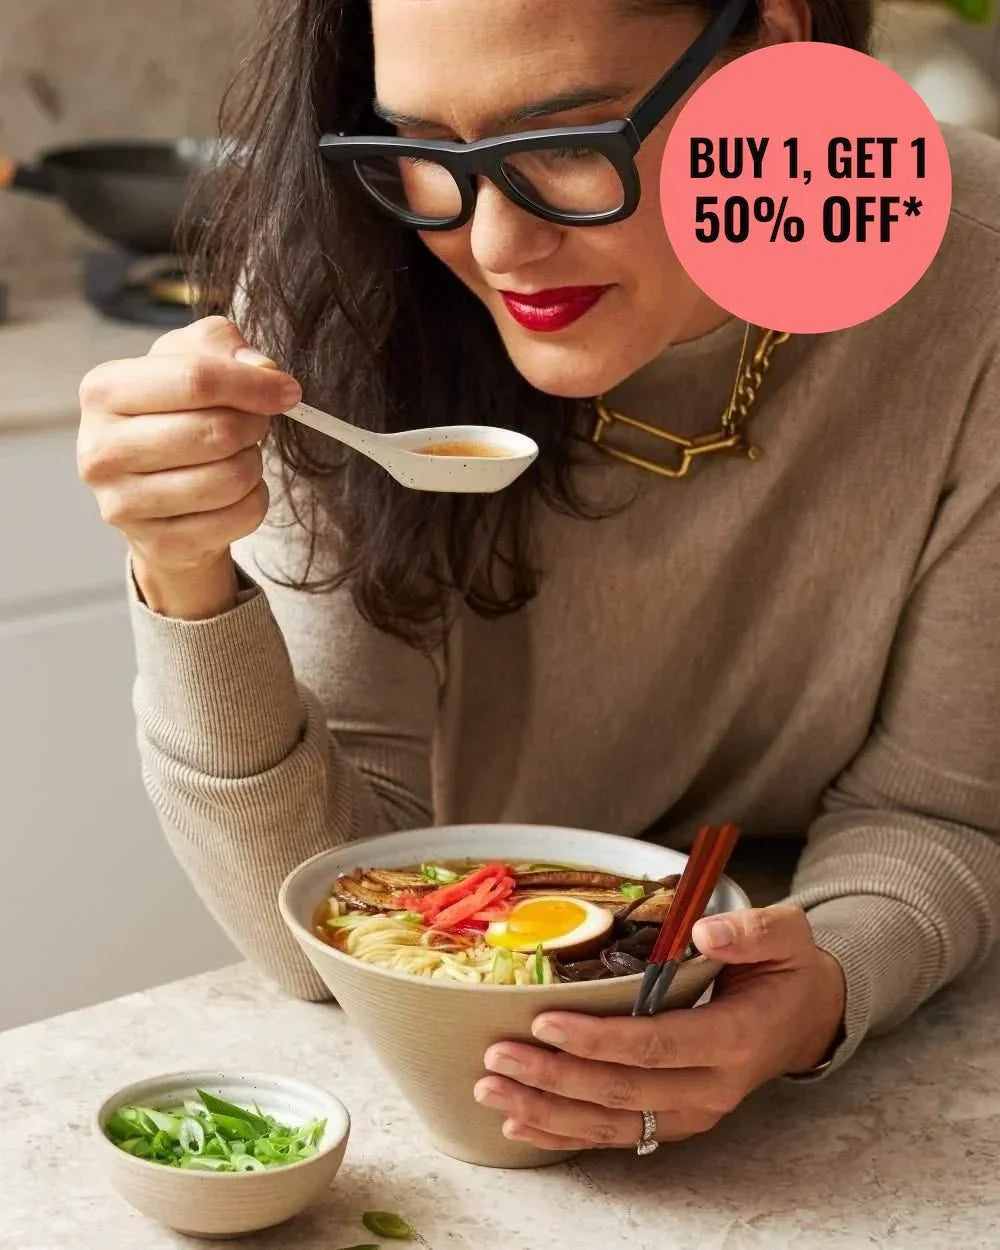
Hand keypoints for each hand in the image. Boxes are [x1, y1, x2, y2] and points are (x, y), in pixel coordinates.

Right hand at [77, 316, 300, 617]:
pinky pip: (241, 515)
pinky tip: (233, 493)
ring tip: (236, 456)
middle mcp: (101, 449)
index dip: (254, 383)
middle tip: (255, 425)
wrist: (154, 497)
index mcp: (103, 391)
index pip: (196, 377)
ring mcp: (124, 503)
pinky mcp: (158, 544)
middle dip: (255, 425)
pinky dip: (254, 500)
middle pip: (218, 430)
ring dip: (253, 463)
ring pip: (233, 477)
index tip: (287, 391)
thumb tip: (262, 370)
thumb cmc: (174, 416)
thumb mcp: (188, 361)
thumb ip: (221, 345)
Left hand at [475, 903, 845, 1151]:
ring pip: (612, 1122)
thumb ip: (751, 930)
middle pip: (623, 1090)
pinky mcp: (676, 1119)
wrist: (804, 1017)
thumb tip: (704, 930)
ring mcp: (694, 1110)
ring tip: (491, 1093)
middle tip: (497, 1057)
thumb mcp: (786, 935)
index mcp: (735, 1037)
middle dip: (554, 1077)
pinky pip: (617, 1135)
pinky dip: (565, 1133)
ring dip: (547, 1112)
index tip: (546, 1022)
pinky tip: (521, 1126)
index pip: (658, 1045)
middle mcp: (713, 1086)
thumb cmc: (785, 968)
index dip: (600, 1039)